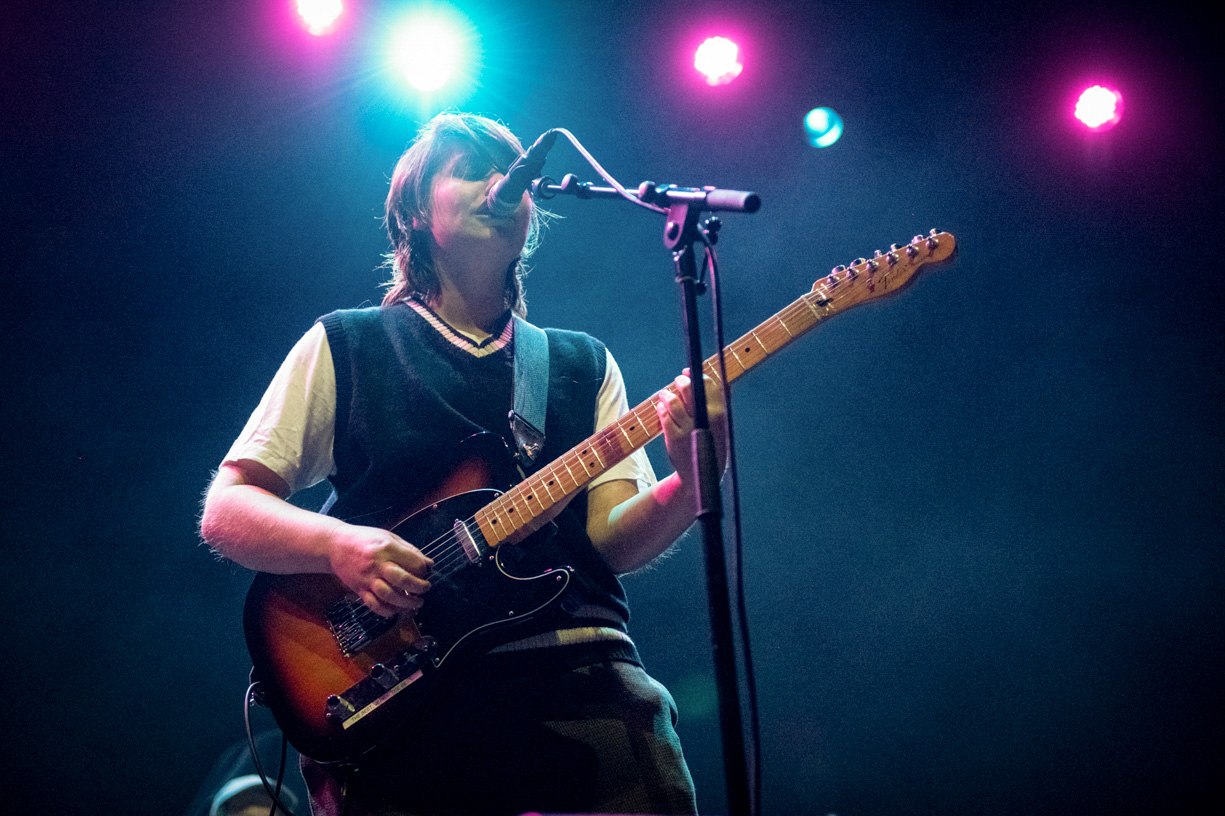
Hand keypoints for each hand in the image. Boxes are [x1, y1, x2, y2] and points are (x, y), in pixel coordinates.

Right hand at [328, 524, 433, 617]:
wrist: (335, 544)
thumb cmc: (364, 538)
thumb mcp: (388, 536)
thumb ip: (408, 549)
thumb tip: (427, 563)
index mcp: (387, 548)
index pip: (413, 562)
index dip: (424, 569)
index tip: (427, 571)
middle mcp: (377, 564)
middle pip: (403, 580)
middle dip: (419, 587)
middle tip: (426, 588)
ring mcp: (367, 579)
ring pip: (390, 596)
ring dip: (407, 603)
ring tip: (417, 602)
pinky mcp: (359, 589)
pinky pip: (374, 605)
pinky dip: (388, 611)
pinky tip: (397, 609)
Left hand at [655, 370, 728, 491]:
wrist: (700, 476)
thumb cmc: (711, 445)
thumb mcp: (721, 426)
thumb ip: (719, 403)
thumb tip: (714, 378)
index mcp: (719, 415)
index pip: (707, 386)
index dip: (696, 375)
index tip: (688, 372)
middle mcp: (704, 420)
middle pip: (689, 390)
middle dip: (681, 382)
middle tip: (678, 380)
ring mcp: (688, 429)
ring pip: (673, 402)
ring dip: (667, 395)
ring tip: (665, 395)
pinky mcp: (673, 437)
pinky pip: (664, 416)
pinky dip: (662, 408)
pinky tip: (662, 407)